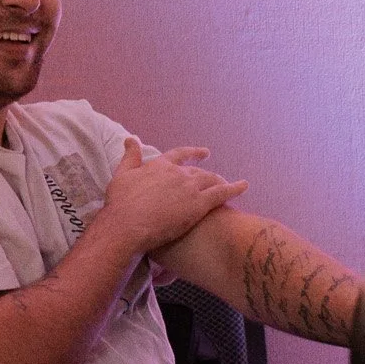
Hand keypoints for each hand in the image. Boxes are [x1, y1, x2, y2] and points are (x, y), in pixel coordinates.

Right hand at [100, 139, 246, 254]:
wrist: (127, 224)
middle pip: (198, 170)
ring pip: (211, 180)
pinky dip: (235, 188)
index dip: (192, 153)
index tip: (203, 153)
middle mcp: (177, 173)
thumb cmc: (121, 204)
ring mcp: (190, 188)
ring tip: (228, 184)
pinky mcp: (199, 204)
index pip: (179, 155)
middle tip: (217, 176)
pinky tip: (244, 186)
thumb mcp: (121, 175)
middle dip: (208, 172)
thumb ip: (130, 157)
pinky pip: (222, 193)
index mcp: (160, 166)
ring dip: (221, 181)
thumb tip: (131, 139)